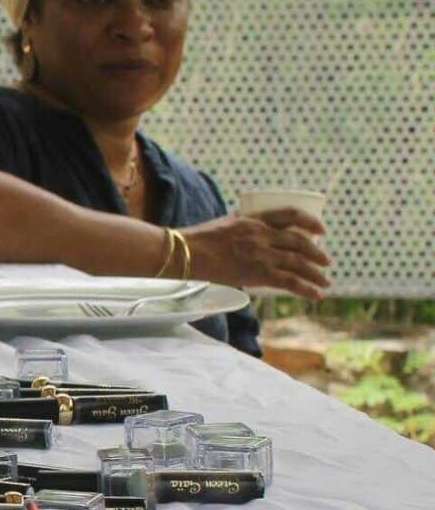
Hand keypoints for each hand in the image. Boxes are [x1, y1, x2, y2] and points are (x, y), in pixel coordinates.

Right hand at [183, 209, 330, 299]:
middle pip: (299, 242)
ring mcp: (260, 253)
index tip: (321, 230)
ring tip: (325, 282)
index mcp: (253, 219)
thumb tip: (251, 243)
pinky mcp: (257, 272)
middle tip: (326, 262)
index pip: (290, 214)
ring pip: (298, 263)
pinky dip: (307, 288)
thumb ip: (242, 231)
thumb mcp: (225, 226)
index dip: (310, 221)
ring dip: (316, 274)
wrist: (183, 253)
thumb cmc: (196, 242)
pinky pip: (290, 281)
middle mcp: (261, 234)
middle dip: (317, 254)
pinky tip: (316, 295)